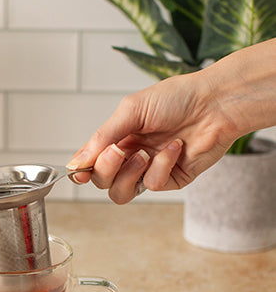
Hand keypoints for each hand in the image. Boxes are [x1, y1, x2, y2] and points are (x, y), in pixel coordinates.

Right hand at [67, 72, 238, 203]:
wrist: (216, 103)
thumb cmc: (177, 98)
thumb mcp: (131, 110)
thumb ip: (101, 138)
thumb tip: (76, 163)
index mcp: (117, 139)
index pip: (90, 163)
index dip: (82, 171)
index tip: (80, 172)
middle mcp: (130, 157)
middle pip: (102, 181)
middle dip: (107, 169)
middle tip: (120, 151)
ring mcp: (148, 170)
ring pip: (121, 193)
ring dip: (130, 174)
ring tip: (146, 154)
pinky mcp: (169, 180)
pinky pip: (152, 185)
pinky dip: (162, 165)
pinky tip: (175, 147)